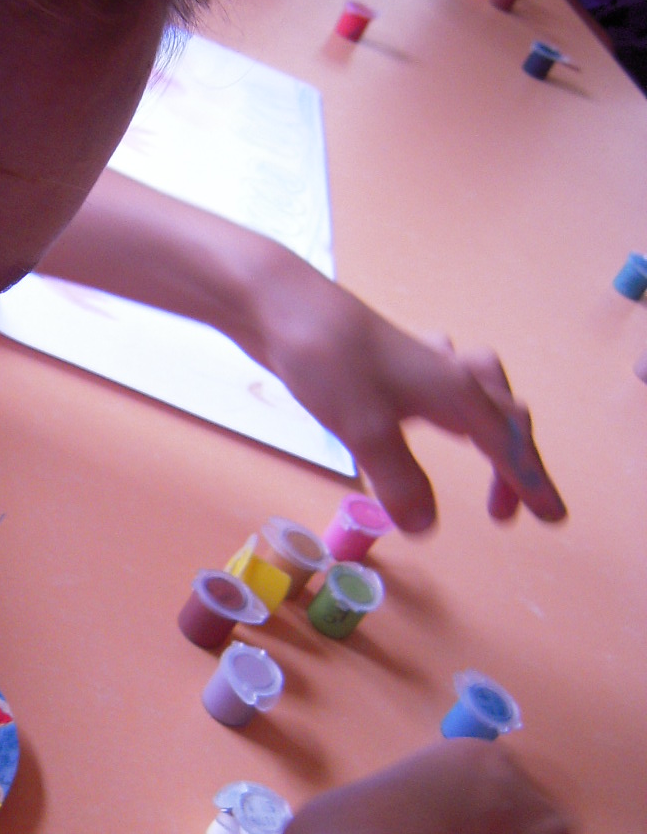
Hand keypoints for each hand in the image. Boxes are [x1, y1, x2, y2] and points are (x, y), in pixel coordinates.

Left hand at [254, 258, 565, 528]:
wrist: (281, 305)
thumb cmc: (328, 361)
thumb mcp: (365, 429)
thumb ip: (399, 479)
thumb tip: (426, 528)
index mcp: (454, 392)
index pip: (507, 445)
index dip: (530, 483)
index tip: (553, 517)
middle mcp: (446, 373)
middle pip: (503, 415)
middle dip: (515, 462)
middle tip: (505, 512)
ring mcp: (417, 363)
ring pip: (478, 390)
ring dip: (491, 425)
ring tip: (488, 455)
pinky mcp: (388, 362)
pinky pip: (441, 382)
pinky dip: (451, 403)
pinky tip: (426, 412)